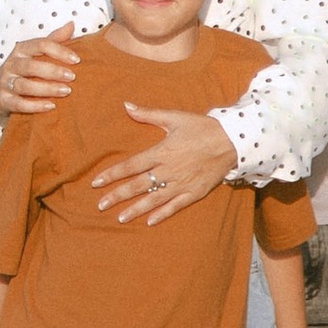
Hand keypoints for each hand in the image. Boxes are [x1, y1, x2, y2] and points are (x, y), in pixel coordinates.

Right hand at [0, 31, 80, 123]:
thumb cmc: (23, 70)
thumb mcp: (35, 54)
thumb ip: (53, 40)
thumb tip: (71, 24)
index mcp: (21, 50)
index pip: (40, 45)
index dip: (59, 51)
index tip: (77, 60)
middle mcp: (11, 65)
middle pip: (31, 66)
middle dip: (53, 71)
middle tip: (72, 77)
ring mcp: (5, 83)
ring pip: (25, 86)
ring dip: (47, 89)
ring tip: (66, 91)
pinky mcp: (3, 101)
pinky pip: (19, 104)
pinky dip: (35, 106)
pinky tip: (51, 106)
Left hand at [93, 105, 238, 225]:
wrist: (232, 141)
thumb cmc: (201, 127)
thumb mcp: (175, 117)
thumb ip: (149, 114)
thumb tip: (126, 105)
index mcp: (161, 151)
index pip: (131, 166)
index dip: (112, 175)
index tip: (96, 183)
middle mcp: (168, 170)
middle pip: (137, 186)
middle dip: (117, 196)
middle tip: (100, 206)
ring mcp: (181, 183)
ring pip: (153, 199)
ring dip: (135, 209)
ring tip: (119, 218)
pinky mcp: (194, 192)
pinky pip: (175, 206)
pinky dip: (162, 214)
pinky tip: (149, 221)